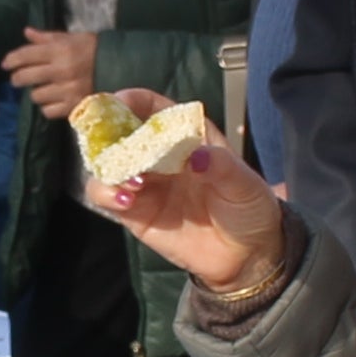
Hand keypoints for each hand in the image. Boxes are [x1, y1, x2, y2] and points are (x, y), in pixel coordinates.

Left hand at [0, 28, 98, 119]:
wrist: (121, 68)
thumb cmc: (94, 50)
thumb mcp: (73, 38)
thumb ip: (48, 38)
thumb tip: (27, 32)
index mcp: (60, 50)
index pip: (26, 55)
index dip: (11, 60)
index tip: (5, 64)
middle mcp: (61, 70)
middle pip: (25, 77)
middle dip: (17, 78)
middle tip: (18, 78)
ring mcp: (67, 90)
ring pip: (36, 96)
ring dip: (36, 92)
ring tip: (43, 88)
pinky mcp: (74, 106)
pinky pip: (48, 111)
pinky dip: (48, 106)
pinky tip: (53, 100)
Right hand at [86, 91, 292, 294]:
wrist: (247, 255)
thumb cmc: (248, 208)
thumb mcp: (244, 184)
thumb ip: (221, 167)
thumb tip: (196, 157)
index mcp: (184, 135)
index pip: (151, 108)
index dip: (131, 101)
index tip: (119, 103)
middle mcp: (158, 155)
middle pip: (119, 134)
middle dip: (109, 135)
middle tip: (114, 147)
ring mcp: (145, 184)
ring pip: (108, 166)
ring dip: (109, 168)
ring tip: (133, 183)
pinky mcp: (136, 213)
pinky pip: (108, 198)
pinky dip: (107, 194)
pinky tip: (125, 200)